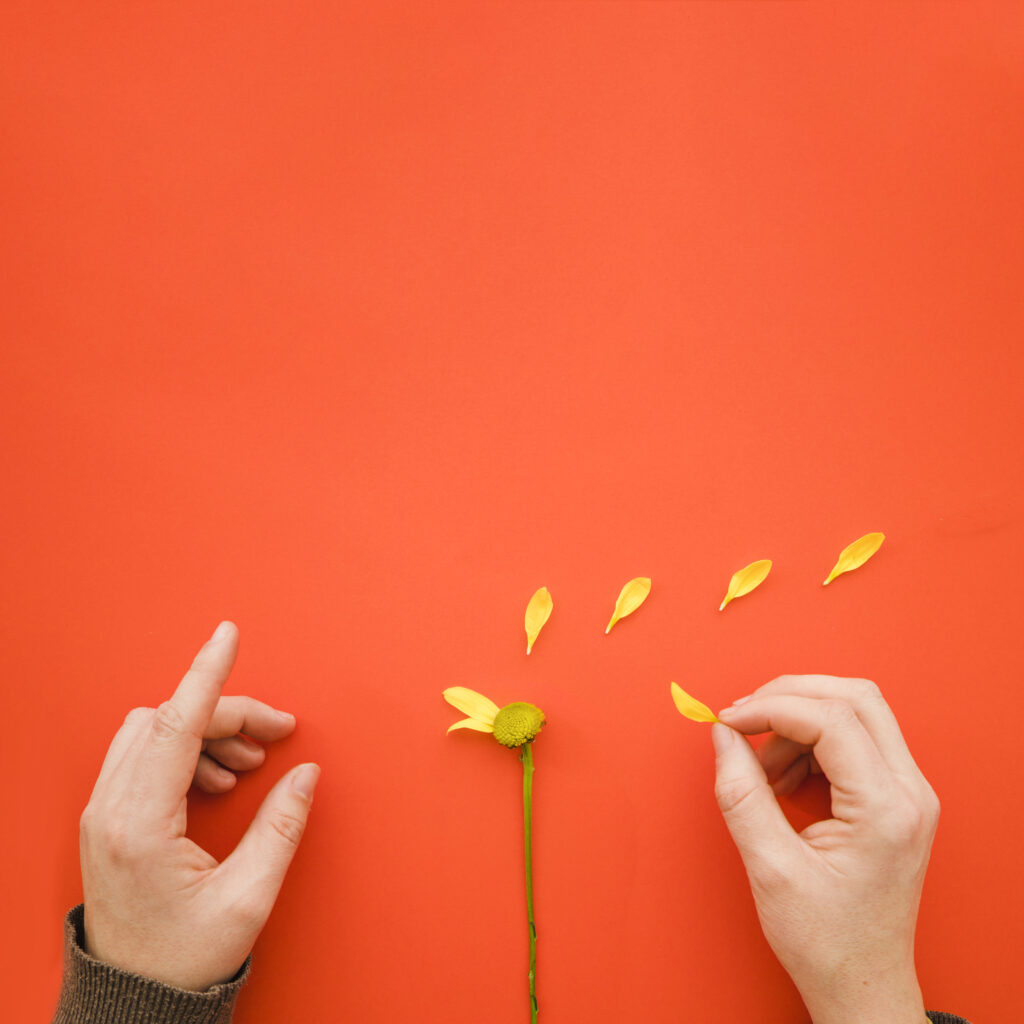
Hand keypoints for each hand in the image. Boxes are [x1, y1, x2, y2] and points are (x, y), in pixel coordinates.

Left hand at [79, 621, 319, 990]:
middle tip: (278, 731)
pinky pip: (144, 755)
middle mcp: (112, 810)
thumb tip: (305, 774)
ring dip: (206, 731)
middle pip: (169, 721)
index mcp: (140, 825)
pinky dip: (186, 750)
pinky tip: (220, 777)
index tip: (228, 634)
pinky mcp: (110, 818)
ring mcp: (104, 813)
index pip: (175, 724)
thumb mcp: (247, 898)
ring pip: (153, 731)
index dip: (208, 674)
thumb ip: (281, 827)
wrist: (132, 1000)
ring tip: (250, 761)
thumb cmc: (184, 958)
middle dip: (228, 713)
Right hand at [713, 676, 937, 1023]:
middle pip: (853, 697)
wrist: (863, 985)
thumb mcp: (771, 870)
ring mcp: (908, 792)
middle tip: (741, 720)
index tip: (726, 722)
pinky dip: (808, 743)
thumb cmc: (826, 941)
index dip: (771, 708)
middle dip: (789, 695)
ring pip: (855, 711)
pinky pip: (852, 739)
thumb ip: (742, 794)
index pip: (831, 720)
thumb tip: (722, 736)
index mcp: (886, 810)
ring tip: (760, 768)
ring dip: (797, 720)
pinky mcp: (894, 797)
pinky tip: (780, 779)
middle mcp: (909, 792)